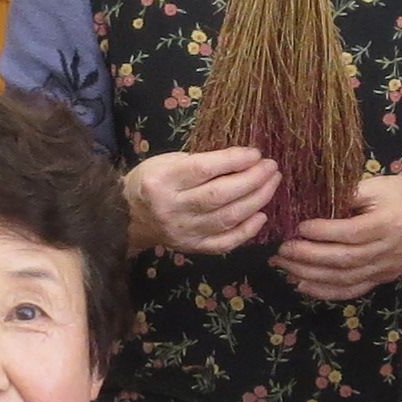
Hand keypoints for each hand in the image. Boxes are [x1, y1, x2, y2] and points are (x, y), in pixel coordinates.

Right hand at [123, 146, 278, 255]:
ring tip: (272, 184)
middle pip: (220, 195)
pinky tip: (261, 215)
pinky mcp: (192, 248)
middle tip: (271, 168)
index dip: (233, 161)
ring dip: (256, 201)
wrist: (129, 216)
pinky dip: (247, 231)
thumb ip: (201, 161)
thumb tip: (244, 160)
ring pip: (227, 218)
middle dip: (252, 180)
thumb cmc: (153, 180)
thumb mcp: (168, 161)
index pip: (203, 169)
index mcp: (162, 181)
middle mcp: (172, 208)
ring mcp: (183, 232)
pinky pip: (225, 243)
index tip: (256, 154)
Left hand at [275, 173, 401, 300]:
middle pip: (346, 259)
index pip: (352, 232)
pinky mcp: (382, 279)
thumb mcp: (375, 185)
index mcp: (391, 222)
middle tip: (282, 248)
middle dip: (309, 256)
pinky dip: (323, 291)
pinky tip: (300, 284)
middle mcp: (391, 249)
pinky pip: (350, 291)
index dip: (323, 232)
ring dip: (310, 275)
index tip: (298, 226)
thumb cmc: (396, 194)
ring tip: (283, 264)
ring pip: (344, 279)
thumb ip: (346, 193)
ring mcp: (387, 268)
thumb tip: (306, 202)